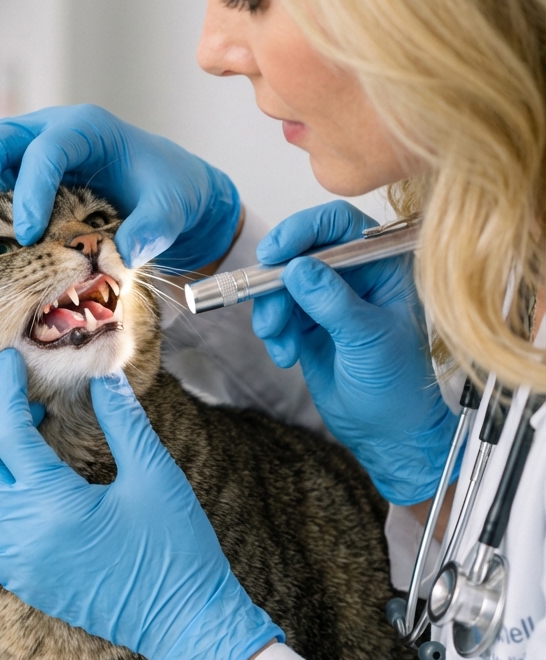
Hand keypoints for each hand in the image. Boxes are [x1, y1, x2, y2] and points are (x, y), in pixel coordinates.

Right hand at [0, 104, 239, 271]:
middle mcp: (49, 128)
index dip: (33, 189)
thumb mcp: (170, 210)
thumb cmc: (167, 193)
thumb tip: (123, 254)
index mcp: (88, 131)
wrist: (163, 183)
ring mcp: (26, 141)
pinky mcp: (12, 162)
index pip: (49, 150)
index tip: (27, 235)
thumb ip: (151, 229)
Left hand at [0, 349, 282, 659]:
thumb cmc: (176, 552)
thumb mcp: (155, 476)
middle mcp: (22, 535)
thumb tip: (102, 380)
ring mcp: (19, 564)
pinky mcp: (25, 584)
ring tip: (22, 441)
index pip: (8, 432)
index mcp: (51, 504)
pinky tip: (18, 490)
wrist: (184, 623)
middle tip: (23, 401)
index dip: (5, 389)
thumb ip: (123, 422)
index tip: (8, 360)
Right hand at [251, 201, 455, 504]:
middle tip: (262, 293)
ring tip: (281, 341)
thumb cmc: (397, 388)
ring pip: (282, 282)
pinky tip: (286, 354)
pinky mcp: (307, 322)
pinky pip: (276, 311)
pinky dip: (274, 330)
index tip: (277, 251)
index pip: (342, 226)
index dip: (306, 230)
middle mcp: (356, 276)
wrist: (386, 433)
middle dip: (279, 277)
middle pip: (303, 250)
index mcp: (385, 266)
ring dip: (273, 310)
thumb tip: (298, 268)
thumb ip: (333, 301)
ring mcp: (329, 298)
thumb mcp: (368, 340)